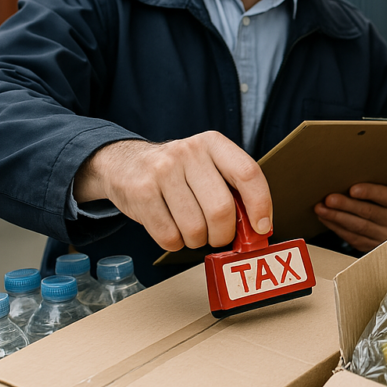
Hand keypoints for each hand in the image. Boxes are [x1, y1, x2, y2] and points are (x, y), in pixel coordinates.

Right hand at [75, 132, 271, 251]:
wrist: (123, 163)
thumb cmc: (178, 173)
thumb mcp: (206, 166)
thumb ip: (232, 189)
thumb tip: (259, 227)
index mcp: (213, 143)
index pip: (248, 173)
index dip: (260, 204)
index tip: (262, 227)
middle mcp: (188, 153)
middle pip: (221, 209)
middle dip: (224, 234)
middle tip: (218, 236)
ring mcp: (162, 171)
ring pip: (195, 228)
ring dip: (198, 241)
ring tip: (192, 231)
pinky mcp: (141, 193)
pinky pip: (169, 236)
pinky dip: (175, 243)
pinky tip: (172, 230)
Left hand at [314, 183, 386, 251]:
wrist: (384, 221)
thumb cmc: (377, 198)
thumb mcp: (380, 190)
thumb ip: (368, 186)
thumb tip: (340, 180)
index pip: (385, 195)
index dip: (368, 192)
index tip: (352, 190)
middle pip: (369, 212)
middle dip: (346, 205)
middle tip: (328, 199)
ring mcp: (385, 236)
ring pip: (358, 227)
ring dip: (336, 217)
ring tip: (321, 209)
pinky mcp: (372, 247)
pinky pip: (352, 237)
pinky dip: (336, 227)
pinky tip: (325, 218)